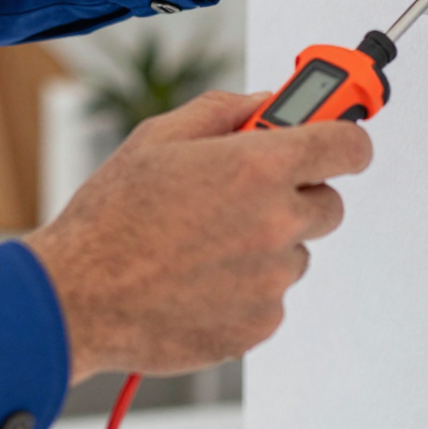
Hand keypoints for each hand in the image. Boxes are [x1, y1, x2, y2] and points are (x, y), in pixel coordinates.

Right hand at [23, 91, 371, 381]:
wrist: (79, 297)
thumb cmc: (112, 217)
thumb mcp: (158, 138)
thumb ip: (223, 111)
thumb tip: (263, 104)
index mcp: (258, 167)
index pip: (348, 146)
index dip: (345, 141)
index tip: (338, 142)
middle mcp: (276, 223)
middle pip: (329, 205)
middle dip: (296, 196)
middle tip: (243, 197)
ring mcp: (271, 279)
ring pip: (294, 253)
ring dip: (265, 246)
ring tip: (199, 246)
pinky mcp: (260, 324)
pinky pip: (271, 297)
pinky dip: (244, 289)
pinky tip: (195, 280)